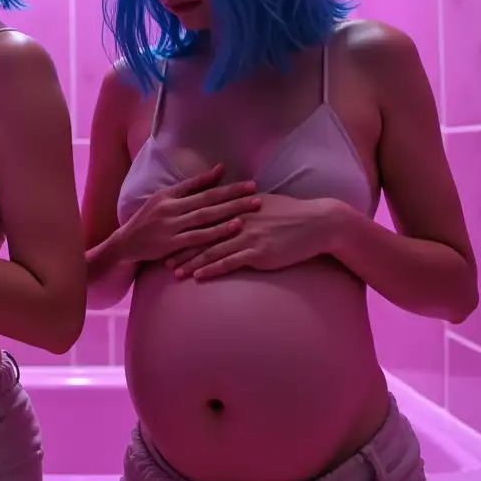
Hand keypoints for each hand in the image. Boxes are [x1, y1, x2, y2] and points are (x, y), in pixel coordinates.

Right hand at [115, 164, 263, 264]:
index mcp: (168, 195)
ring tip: (251, 207)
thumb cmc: (147, 220)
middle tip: (256, 191)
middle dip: (234, 195)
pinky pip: (198, 237)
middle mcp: (170, 207)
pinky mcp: (171, 243)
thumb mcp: (163, 199)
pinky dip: (217, 231)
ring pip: (205, 216)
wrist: (125, 243)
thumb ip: (188, 188)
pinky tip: (233, 227)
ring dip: (230, 210)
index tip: (249, 182)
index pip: (201, 186)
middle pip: (208, 199)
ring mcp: (171, 225)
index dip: (226, 184)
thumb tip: (217, 171)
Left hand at [167, 195, 340, 279]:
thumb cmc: (294, 213)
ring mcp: (248, 236)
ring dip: (191, 262)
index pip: (205, 218)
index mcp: (238, 206)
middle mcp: (239, 219)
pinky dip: (211, 269)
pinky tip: (198, 277)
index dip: (186, 227)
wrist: (318, 223)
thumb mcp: (266, 202)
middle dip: (181, 246)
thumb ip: (244, 204)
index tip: (170, 236)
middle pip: (202, 234)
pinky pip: (229, 262)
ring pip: (211, 250)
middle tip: (162, 257)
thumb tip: (231, 204)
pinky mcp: (258, 251)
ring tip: (174, 271)